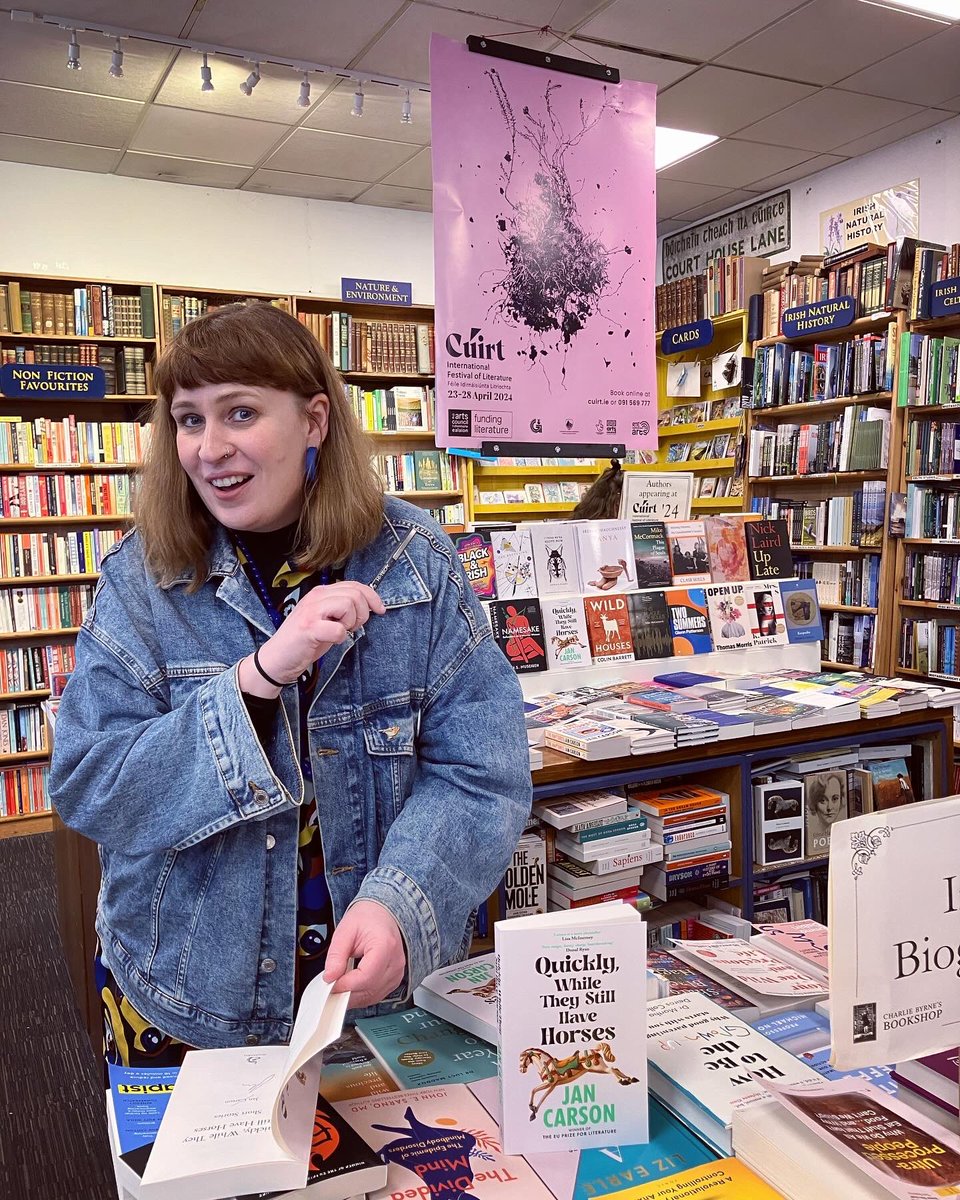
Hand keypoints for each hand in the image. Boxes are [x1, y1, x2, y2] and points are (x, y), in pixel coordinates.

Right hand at [258, 581, 384, 684]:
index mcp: (320, 593)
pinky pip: (339, 630)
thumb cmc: (303, 640)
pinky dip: (340, 638)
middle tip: (352, 626)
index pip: (354, 585)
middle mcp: (315, 597)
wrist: (278, 658)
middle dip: (362, 613)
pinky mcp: (309, 629)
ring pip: (348, 606)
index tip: (379, 609)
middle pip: (354, 594)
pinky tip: (330, 640)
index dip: (372, 596)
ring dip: (350, 623)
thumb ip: (341, 608)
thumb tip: (368, 605)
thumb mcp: (324, 618)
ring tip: (339, 632)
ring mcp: (311, 612)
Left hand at [324, 900, 405, 1009]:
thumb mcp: (345, 930)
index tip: (329, 983)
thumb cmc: (368, 918)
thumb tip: (329, 977)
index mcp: (385, 946)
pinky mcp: (394, 979)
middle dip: (346, 991)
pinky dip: (361, 994)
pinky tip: (351, 984)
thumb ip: (336, 955)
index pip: (365, 977)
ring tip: (340, 982)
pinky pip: (376, 995)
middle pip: (369, 990)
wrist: (382, 913)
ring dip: (353, 995)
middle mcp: (395, 962)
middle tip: (330, 984)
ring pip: (372, 997)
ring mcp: (397, 973)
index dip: (344, 985)